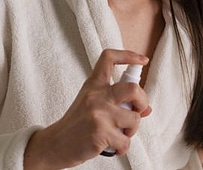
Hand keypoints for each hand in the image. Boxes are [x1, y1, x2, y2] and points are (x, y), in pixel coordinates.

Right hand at [24, 49, 151, 169]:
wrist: (54, 145)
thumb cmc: (77, 125)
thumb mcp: (93, 105)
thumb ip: (118, 102)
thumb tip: (147, 109)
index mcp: (93, 85)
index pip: (109, 58)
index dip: (129, 55)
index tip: (143, 60)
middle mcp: (96, 95)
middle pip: (133, 88)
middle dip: (143, 101)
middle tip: (137, 111)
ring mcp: (98, 114)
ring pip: (135, 118)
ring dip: (132, 130)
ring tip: (119, 134)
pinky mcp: (100, 133)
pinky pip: (126, 141)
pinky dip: (123, 148)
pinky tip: (113, 146)